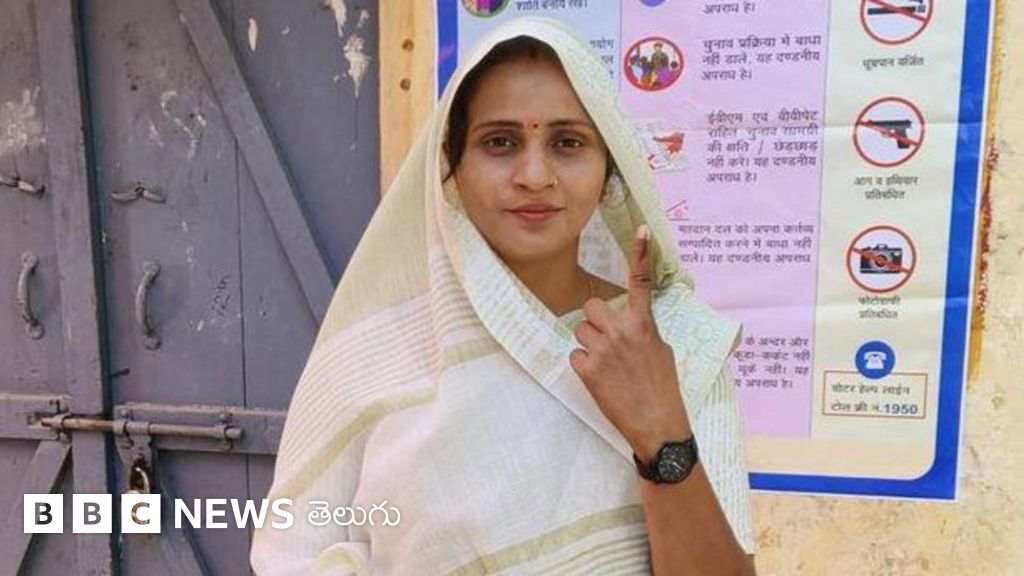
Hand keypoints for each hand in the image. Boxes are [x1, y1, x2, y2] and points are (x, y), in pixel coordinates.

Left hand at [569, 224, 691, 459]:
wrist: (658, 424)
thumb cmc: (663, 389)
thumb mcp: (661, 351)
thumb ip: (644, 330)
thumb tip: (632, 322)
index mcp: (644, 324)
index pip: (641, 282)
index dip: (641, 254)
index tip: (642, 229)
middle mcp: (622, 331)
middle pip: (591, 307)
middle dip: (595, 322)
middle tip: (607, 342)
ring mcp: (603, 350)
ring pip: (580, 331)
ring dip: (589, 344)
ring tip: (607, 365)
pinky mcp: (588, 369)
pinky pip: (575, 355)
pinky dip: (584, 366)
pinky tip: (601, 379)